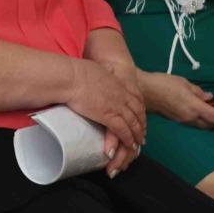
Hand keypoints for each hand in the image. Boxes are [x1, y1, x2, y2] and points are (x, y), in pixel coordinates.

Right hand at [65, 59, 145, 174]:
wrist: (70, 77)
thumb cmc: (76, 70)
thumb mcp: (97, 67)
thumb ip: (104, 71)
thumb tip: (105, 68)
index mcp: (118, 83)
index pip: (135, 96)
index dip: (139, 106)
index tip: (140, 113)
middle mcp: (121, 95)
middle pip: (138, 111)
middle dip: (142, 123)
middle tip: (142, 132)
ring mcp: (116, 106)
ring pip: (133, 123)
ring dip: (137, 134)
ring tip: (139, 143)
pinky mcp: (108, 116)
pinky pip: (123, 130)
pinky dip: (128, 139)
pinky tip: (130, 145)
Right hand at [140, 72, 213, 128]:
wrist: (143, 91)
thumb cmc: (163, 83)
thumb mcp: (184, 83)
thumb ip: (199, 91)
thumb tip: (209, 97)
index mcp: (195, 107)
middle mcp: (190, 117)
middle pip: (210, 125)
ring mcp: (183, 121)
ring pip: (201, 126)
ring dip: (208, 122)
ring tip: (211, 112)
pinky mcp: (176, 120)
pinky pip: (192, 123)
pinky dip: (199, 120)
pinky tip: (198, 112)